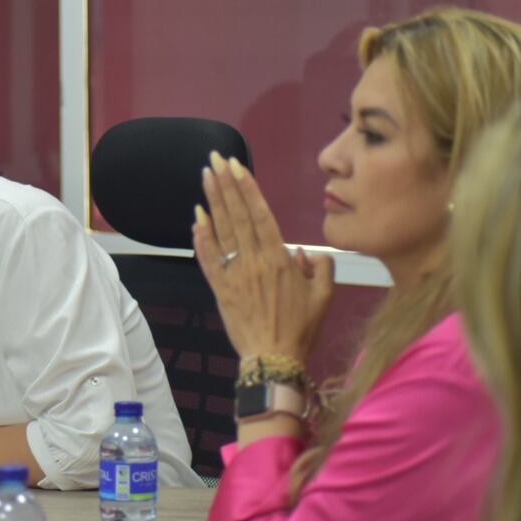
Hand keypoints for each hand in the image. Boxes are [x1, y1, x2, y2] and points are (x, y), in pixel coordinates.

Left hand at [192, 151, 334, 363]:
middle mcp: (253, 261)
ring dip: (212, 201)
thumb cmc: (301, 329)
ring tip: (205, 176)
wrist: (273, 360)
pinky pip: (208, 258)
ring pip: (221, 231)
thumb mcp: (324, 297)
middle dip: (226, 184)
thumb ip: (320, 268)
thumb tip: (304, 253)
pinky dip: (201, 237)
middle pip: (237, 215)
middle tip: (215, 159)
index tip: (237, 167)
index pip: (261, 214)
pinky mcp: (219, 289)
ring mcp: (233, 274)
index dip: (247, 188)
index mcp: (279, 259)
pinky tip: (196, 217)